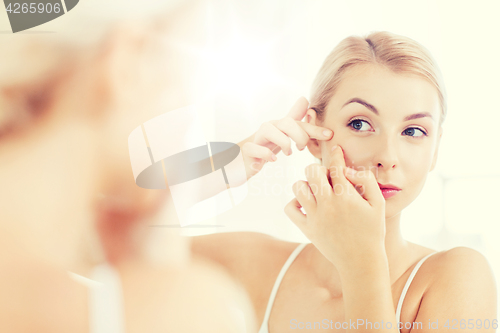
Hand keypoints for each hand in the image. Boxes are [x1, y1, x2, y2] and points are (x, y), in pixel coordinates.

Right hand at [239, 97, 332, 179]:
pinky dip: (265, 154)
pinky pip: (255, 148)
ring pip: (269, 130)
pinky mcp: (247, 150)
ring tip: (288, 153)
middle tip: (301, 148)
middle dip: (300, 135)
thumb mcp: (281, 133)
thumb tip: (305, 100)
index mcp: (279, 126)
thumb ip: (294, 120)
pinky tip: (272, 160)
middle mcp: (268, 128)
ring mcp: (256, 138)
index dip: (314, 128)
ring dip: (283, 142)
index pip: (299, 123)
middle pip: (287, 123)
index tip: (329, 135)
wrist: (241, 160)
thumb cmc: (264, 146)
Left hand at [284, 145, 385, 271]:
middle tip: (327, 177)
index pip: (335, 166)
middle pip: (311, 171)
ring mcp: (315, 216)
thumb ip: (366, 181)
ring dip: (306, 184)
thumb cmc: (372, 232)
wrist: (361, 262)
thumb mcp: (378, 204)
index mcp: (346, 196)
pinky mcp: (307, 228)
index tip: (336, 150)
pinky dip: (295, 202)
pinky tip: (307, 204)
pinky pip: (290, 208)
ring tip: (316, 191)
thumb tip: (348, 170)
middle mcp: (327, 204)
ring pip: (298, 187)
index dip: (336, 155)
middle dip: (318, 168)